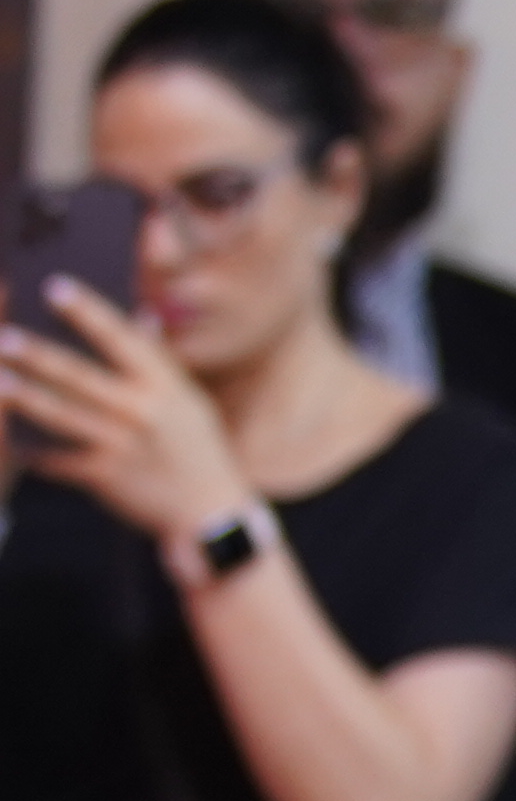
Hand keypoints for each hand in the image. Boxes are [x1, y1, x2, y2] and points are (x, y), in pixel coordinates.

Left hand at [0, 280, 251, 541]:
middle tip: (4, 336)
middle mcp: (143, 413)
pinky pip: (59, 459)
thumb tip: (143, 316)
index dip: (88, 312)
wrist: (210, 512)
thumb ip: (161, 362)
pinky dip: (33, 450)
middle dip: (39, 355)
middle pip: (80, 376)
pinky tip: (11, 437)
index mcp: (165, 387)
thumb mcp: (190, 401)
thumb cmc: (198, 449)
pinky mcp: (105, 477)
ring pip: (61, 416)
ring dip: (25, 396)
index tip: (55, 287)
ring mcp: (122, 446)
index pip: (122, 340)